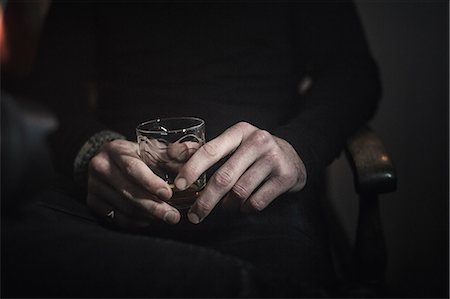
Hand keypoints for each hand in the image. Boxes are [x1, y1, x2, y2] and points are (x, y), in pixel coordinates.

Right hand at [86, 139, 181, 227]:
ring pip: (123, 207)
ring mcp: (94, 186)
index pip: (133, 169)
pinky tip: (149, 219)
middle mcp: (101, 167)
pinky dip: (135, 221)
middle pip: (129, 192)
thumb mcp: (150, 147)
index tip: (168, 194)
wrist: (104, 159)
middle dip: (154, 207)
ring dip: (147, 216)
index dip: (151, 183)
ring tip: (166, 217)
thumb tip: (192, 150)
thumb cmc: (134, 154)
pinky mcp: (92, 202)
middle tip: (173, 216)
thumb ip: (171, 152)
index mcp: (116, 150)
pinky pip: (116, 218)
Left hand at [174, 122, 306, 223]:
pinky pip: (256, 202)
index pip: (211, 150)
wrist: (294, 155)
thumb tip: (175, 162)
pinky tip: (245, 206)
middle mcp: (258, 141)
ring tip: (226, 206)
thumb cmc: (255, 153)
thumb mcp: (236, 144)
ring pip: (239, 192)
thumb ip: (211, 152)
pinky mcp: (285, 177)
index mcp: (240, 131)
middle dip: (205, 200)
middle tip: (194, 216)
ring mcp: (273, 159)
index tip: (180, 185)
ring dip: (228, 205)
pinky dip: (246, 209)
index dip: (192, 169)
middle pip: (224, 177)